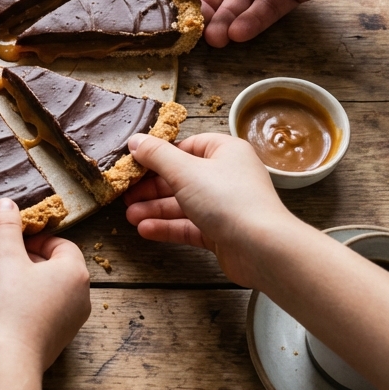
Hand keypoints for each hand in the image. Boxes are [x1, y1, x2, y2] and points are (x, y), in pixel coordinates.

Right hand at [0, 199, 90, 371]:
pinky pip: (25, 307)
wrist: (8, 361)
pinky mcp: (45, 336)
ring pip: (28, 287)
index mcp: (74, 273)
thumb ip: (6, 227)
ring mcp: (62, 320)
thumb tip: (7, 204)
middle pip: (40, 265)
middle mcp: (75, 297)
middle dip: (6, 256)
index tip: (8, 235)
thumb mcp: (5, 257)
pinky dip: (3, 296)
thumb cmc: (13, 306)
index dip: (30, 236)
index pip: (59, 244)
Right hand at [124, 132, 301, 287]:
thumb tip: (135, 141)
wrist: (262, 248)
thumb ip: (157, 155)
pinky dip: (168, 227)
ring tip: (130, 216)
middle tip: (126, 195)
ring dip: (155, 209)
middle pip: (181, 177)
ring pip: (183, 204)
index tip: (134, 164)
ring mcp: (225, 206)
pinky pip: (190, 226)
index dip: (159, 155)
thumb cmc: (229, 200)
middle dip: (151, 188)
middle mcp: (227, 176)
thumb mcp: (185, 171)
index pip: (187, 147)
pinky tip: (146, 230)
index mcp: (225, 152)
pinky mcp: (222, 232)